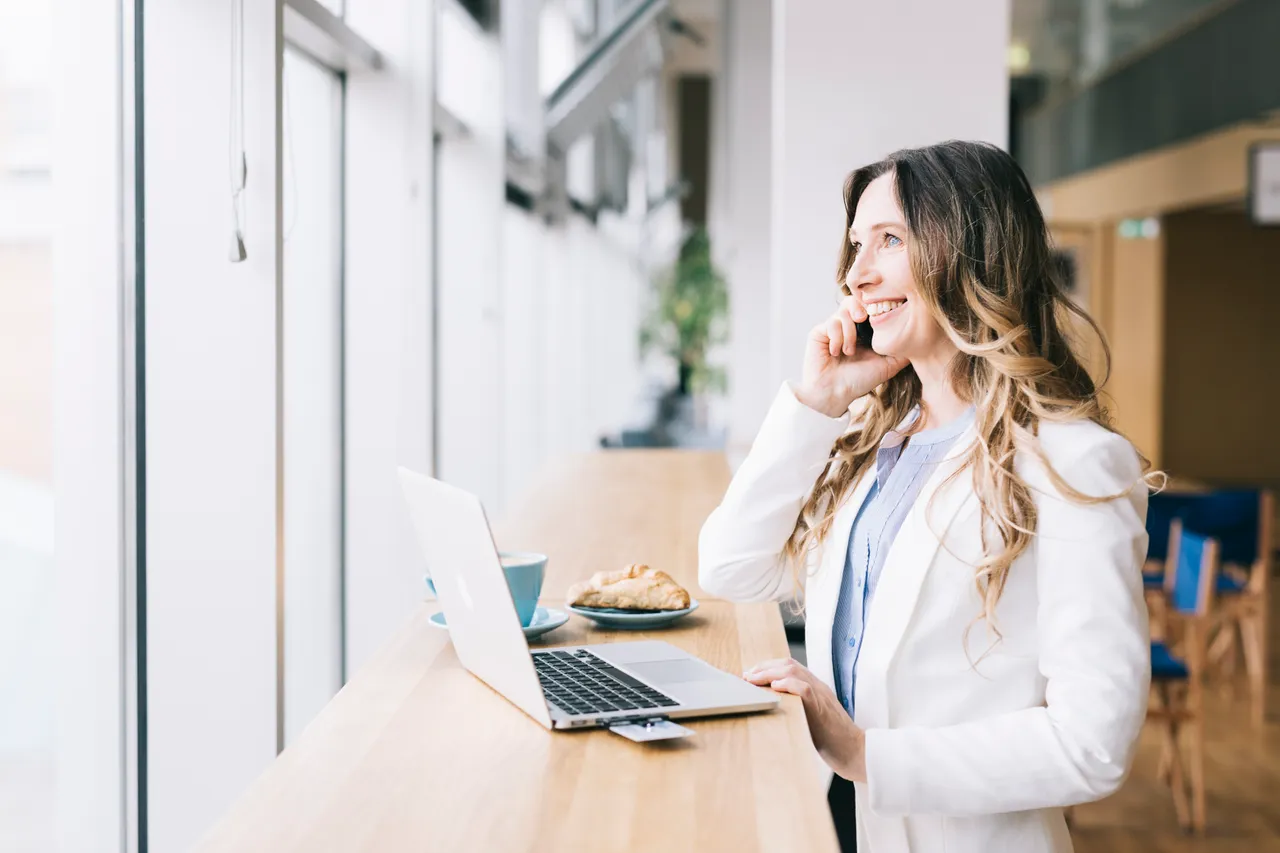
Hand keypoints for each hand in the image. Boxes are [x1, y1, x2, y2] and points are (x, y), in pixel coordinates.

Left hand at [744, 658, 866, 781]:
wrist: (856, 752)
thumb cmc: (834, 741)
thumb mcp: (813, 719)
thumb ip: (799, 708)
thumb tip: (773, 708)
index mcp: (816, 688)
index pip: (790, 667)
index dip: (769, 667)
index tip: (752, 675)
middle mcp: (818, 687)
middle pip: (789, 664)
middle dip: (764, 667)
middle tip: (747, 676)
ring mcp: (821, 695)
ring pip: (794, 671)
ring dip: (769, 672)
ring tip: (754, 679)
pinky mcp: (821, 707)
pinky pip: (804, 688)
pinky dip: (788, 684)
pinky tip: (775, 687)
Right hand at [795, 295, 907, 417]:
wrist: (836, 394)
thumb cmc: (860, 381)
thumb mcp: (888, 365)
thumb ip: (902, 351)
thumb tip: (922, 340)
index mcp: (864, 331)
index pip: (870, 307)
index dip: (875, 306)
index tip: (881, 313)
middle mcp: (848, 327)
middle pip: (854, 300)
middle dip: (860, 306)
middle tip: (862, 318)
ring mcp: (833, 329)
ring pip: (843, 311)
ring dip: (848, 330)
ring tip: (849, 351)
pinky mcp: (819, 333)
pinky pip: (830, 323)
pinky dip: (836, 337)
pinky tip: (837, 352)